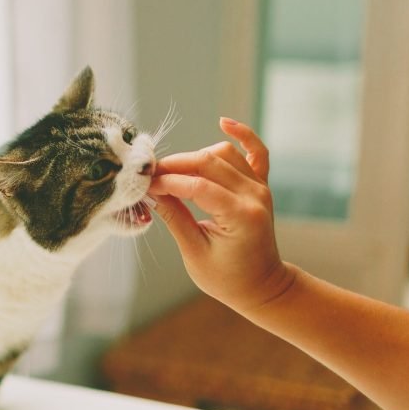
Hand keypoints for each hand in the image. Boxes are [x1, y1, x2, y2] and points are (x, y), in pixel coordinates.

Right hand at [148, 118, 295, 312]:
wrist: (263, 287)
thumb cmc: (227, 279)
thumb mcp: (194, 253)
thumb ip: (174, 217)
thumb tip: (151, 190)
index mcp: (241, 216)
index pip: (198, 186)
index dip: (167, 182)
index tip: (145, 185)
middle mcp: (254, 196)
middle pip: (209, 162)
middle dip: (175, 165)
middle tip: (150, 176)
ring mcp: (260, 188)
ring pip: (224, 153)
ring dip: (195, 156)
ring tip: (171, 172)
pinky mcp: (261, 185)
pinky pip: (256, 152)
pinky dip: (243, 134)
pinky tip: (223, 122)